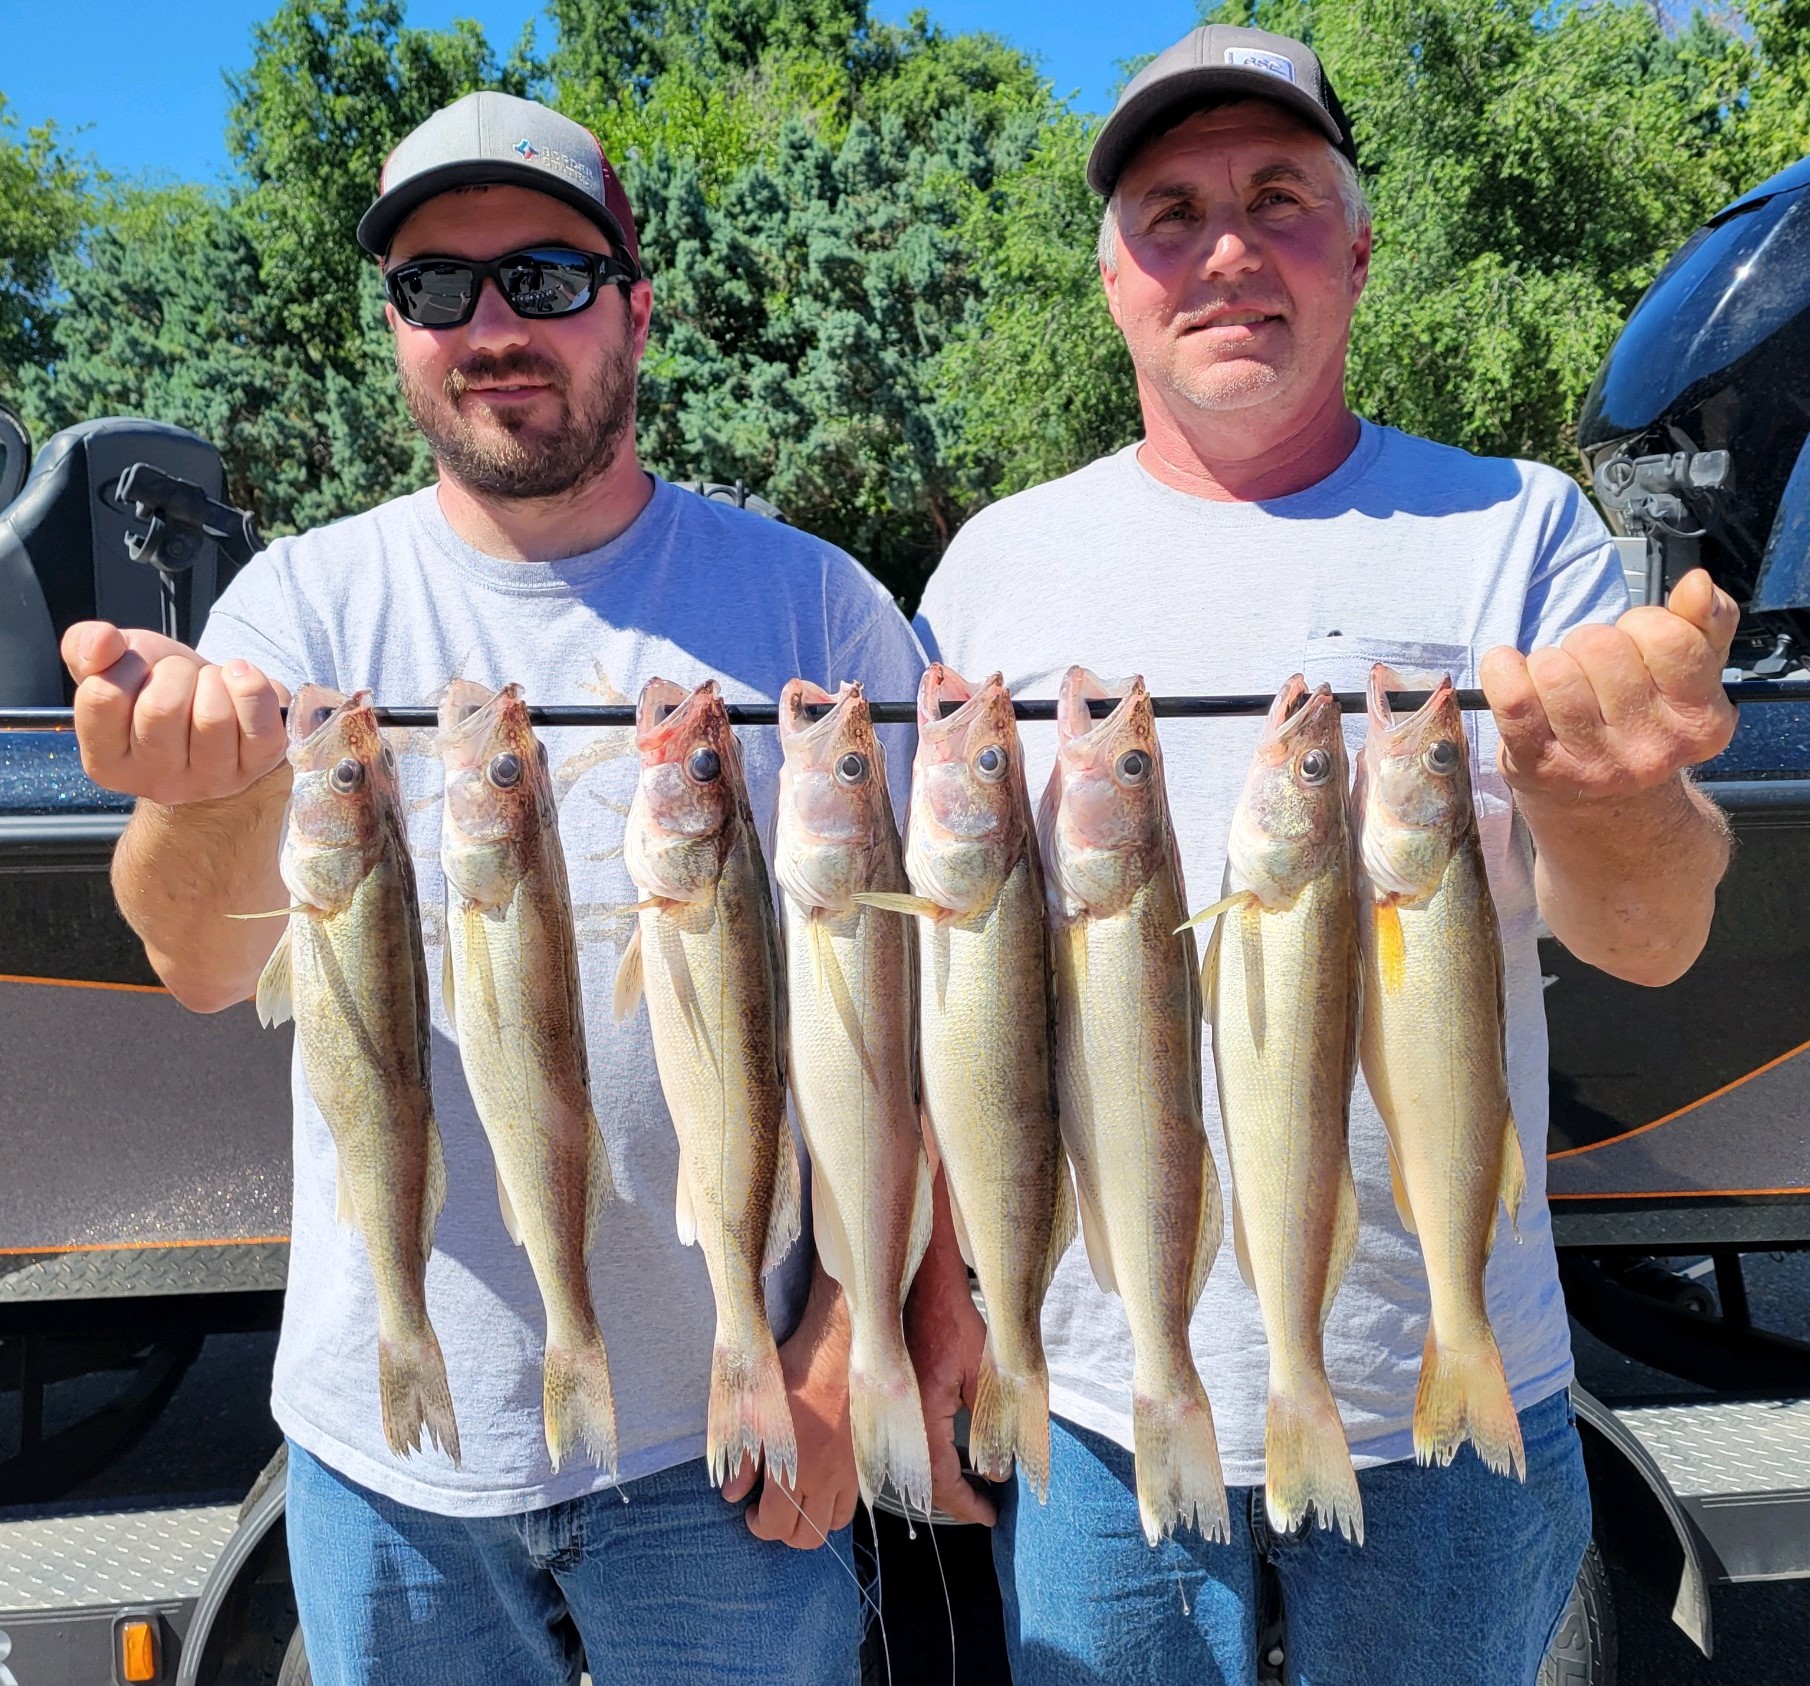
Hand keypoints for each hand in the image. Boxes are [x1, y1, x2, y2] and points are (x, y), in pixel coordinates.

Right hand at [61, 621, 289, 804]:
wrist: (216, 705)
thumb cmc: (159, 686)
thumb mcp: (114, 662)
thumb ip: (85, 647)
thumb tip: (102, 640)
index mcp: (107, 761)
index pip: (104, 698)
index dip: (124, 666)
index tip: (138, 669)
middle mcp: (156, 781)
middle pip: (161, 709)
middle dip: (174, 671)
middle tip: (179, 676)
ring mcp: (210, 781)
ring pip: (212, 717)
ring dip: (213, 679)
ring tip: (210, 684)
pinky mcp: (256, 768)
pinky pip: (260, 726)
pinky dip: (253, 687)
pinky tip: (241, 680)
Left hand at [721, 1266, 858, 1548]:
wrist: (836, 1348)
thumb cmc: (790, 1376)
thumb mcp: (750, 1412)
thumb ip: (741, 1460)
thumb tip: (732, 1494)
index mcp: (794, 1472)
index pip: (776, 1526)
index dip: (758, 1525)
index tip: (750, 1509)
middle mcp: (825, 1480)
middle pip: (808, 1536)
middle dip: (784, 1531)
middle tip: (771, 1510)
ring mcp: (849, 1472)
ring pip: (835, 1523)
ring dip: (814, 1520)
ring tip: (798, 1499)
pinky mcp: (863, 1459)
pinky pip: (853, 1501)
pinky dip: (836, 1505)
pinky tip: (821, 1484)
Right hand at [903, 1167, 996, 1525]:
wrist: (911, 1270)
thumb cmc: (951, 1311)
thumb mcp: (985, 1368)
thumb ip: (993, 1424)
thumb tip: (998, 1470)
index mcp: (917, 1416)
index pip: (939, 1484)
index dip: (966, 1507)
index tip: (989, 1517)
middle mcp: (890, 1419)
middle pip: (914, 1480)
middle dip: (947, 1498)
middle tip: (979, 1505)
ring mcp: (876, 1405)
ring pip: (900, 1460)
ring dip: (929, 1476)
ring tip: (962, 1484)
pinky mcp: (872, 1391)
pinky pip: (893, 1436)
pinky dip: (916, 1451)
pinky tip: (937, 1448)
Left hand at [1480, 569, 1738, 806]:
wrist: (1609, 809)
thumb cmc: (1642, 723)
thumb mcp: (1690, 676)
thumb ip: (1705, 624)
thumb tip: (1698, 585)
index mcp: (1701, 720)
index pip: (1666, 635)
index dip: (1642, 623)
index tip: (1636, 641)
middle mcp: (1652, 749)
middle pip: (1601, 646)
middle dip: (1589, 643)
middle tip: (1592, 671)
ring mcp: (1594, 763)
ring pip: (1554, 669)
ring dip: (1548, 661)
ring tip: (1558, 684)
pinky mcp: (1540, 768)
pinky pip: (1513, 699)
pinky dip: (1502, 671)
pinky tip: (1508, 669)